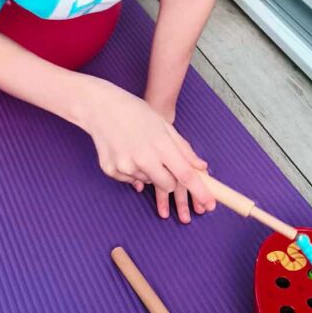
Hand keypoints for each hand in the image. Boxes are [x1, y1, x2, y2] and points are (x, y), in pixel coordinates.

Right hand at [82, 82, 214, 209]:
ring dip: (149, 172)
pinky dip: (132, 171)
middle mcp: (144, 158)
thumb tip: (200, 167)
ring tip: (138, 149)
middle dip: (170, 179)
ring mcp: (125, 166)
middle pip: (168, 186)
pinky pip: (131, 181)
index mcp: (161, 145)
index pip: (185, 174)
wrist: (100, 108)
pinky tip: (125, 152)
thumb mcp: (164, 125)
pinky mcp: (111, 170)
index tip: (210, 204)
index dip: (200, 191)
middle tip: (162, 161)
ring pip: (148, 182)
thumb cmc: (135, 113)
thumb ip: (183, 148)